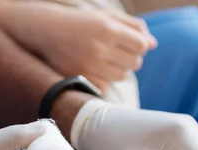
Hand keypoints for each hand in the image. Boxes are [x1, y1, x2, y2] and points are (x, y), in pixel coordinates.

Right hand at [21, 5, 156, 89]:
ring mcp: (89, 66)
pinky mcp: (80, 78)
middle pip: (135, 63)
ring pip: (122, 76)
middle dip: (131, 58)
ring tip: (106, 59)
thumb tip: (153, 44)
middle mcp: (99, 48)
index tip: (131, 43)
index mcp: (108, 29)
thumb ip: (132, 27)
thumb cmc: (80, 22)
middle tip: (117, 52)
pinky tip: (95, 68)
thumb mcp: (105, 17)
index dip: (140, 45)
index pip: (141, 45)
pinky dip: (105, 79)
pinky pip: (106, 85)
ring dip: (119, 69)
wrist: (44, 31)